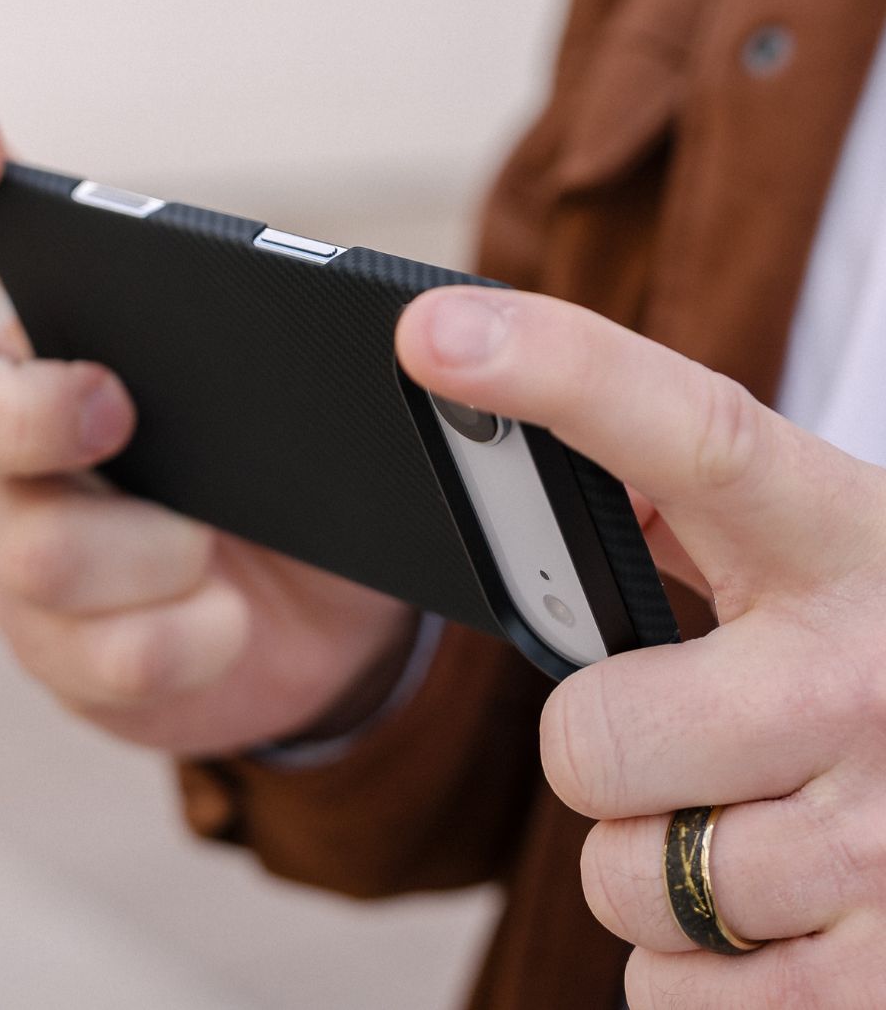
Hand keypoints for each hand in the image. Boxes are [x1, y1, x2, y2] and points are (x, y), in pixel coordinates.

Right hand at [0, 106, 414, 756]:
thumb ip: (337, 341)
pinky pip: (99, 652)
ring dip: (155, 551)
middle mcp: (17, 423)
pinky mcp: (55, 647)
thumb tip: (409, 327)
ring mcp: (23, 537)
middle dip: (12, 409)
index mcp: (79, 327)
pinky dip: (190, 638)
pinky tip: (229, 623)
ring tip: (220, 553)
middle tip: (118, 411)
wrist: (332, 618)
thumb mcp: (326, 389)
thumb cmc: (311, 471)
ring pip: (26, 542)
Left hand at [397, 287, 885, 1007]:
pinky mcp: (882, 982)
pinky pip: (670, 998)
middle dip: (607, 751)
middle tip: (693, 733)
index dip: (557, 371)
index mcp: (845, 540)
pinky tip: (787, 915)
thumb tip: (527, 426)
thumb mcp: (820, 554)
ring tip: (765, 820)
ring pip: (627, 882)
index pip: (690, 433)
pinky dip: (698, 971)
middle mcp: (872, 676)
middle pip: (588, 742)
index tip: (432, 329)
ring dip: (662, 865)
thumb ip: (691, 499)